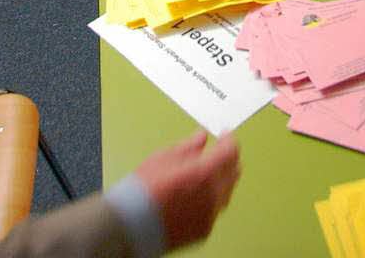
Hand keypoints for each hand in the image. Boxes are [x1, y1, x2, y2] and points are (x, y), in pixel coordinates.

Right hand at [135, 130, 239, 251]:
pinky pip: (215, 210)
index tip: (225, 134)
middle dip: (228, 159)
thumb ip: (189, 146)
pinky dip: (212, 199)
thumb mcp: (164, 157)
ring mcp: (210, 215)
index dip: (229, 139)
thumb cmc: (143, 190)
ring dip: (222, 179)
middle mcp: (212, 195)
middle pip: (233, 172)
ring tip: (208, 173)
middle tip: (220, 151)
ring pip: (226, 192)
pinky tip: (200, 194)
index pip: (230, 151)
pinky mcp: (204, 230)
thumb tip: (201, 137)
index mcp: (204, 172)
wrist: (131, 224)